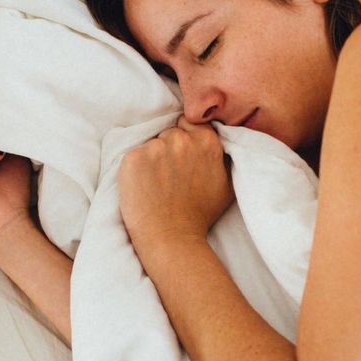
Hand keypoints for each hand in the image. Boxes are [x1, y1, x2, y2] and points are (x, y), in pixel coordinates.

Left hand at [118, 116, 234, 253]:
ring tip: (157, 184)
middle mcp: (182, 140)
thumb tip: (222, 138)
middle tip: (170, 177)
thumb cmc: (199, 215)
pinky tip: (144, 187)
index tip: (182, 158)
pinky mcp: (133, 158)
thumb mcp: (227, 183)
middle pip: (169, 132)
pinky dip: (136, 169)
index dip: (185, 139)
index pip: (188, 122)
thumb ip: (223, 155)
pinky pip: (133, 155)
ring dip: (152, 159)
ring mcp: (156, 148)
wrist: (172, 237)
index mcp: (207, 141)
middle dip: (169, 149)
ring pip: (151, 144)